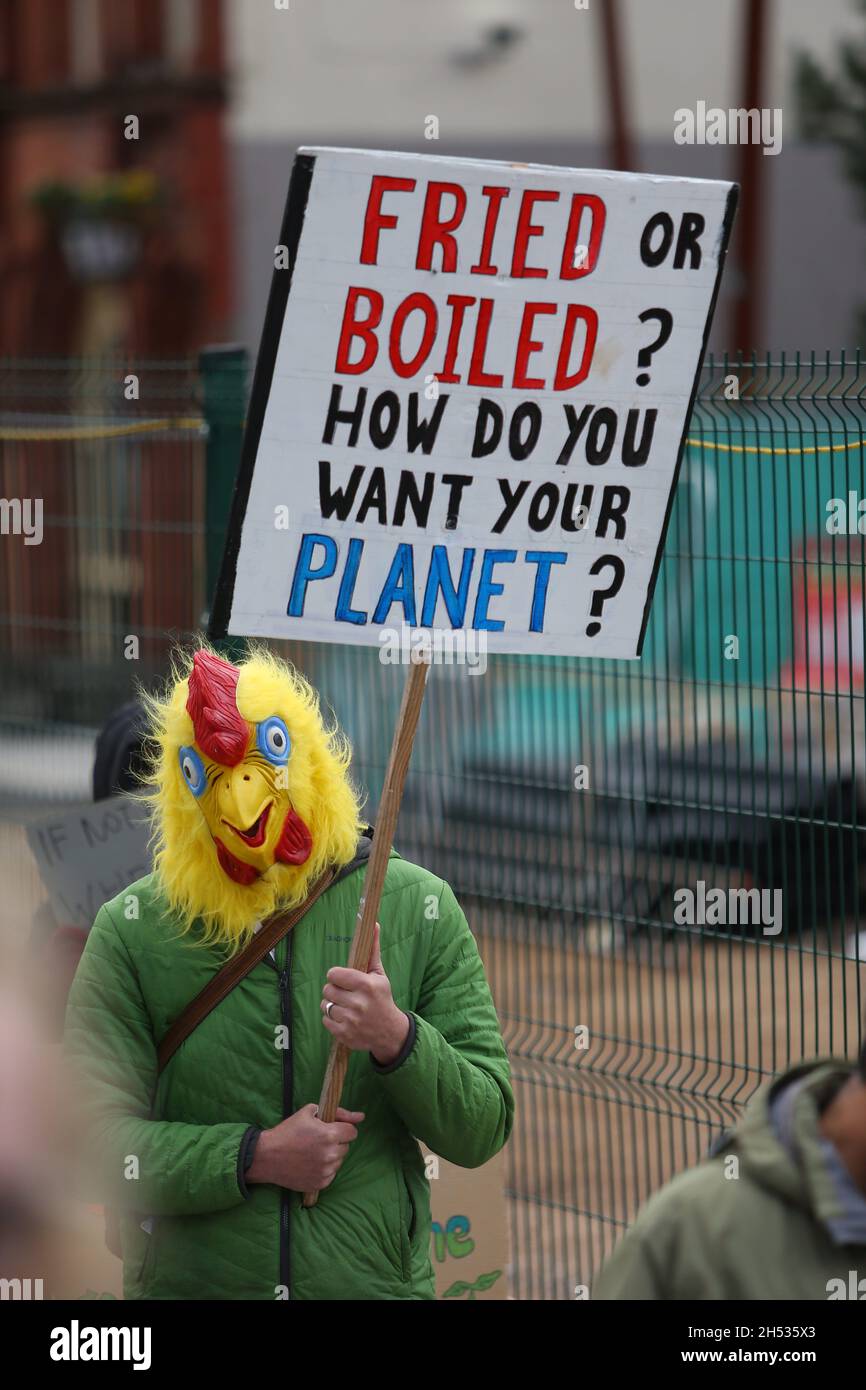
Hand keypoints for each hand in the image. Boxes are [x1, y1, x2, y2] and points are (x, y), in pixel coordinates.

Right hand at [246, 1102, 363, 1191]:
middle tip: (318, 1140)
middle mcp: (331, 1154)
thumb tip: (361, 1117)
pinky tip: (310, 1164)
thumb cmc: (288, 1131)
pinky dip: (324, 1169)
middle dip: (336, 1142)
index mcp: (330, 1135)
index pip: (352, 1132)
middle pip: (346, 1147)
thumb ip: (338, 1113)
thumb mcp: (309, 1112)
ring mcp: (326, 1171)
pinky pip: (331, 1174)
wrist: (267, 1156)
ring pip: (339, 1161)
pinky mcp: (320, 1184)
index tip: (332, 1129)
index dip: (343, 1128)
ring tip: (312, 1152)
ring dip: (330, 1156)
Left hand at [321, 923, 409, 1065]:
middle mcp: (358, 1003)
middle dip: (334, 990)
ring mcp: (350, 1020)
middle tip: (345, 993)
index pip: (333, 974)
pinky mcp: (344, 1034)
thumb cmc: (382, 998)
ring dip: (332, 1004)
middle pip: (327, 989)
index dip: (336, 976)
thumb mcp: (380, 975)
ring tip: (345, 1006)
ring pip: (325, 1005)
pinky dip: (332, 1019)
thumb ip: (373, 951)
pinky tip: (344, 1017)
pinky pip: (325, 1020)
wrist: (389, 1031)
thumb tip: (374, 924)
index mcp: (366, 985)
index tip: (343, 979)